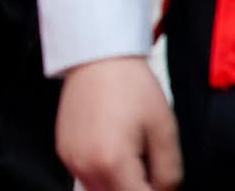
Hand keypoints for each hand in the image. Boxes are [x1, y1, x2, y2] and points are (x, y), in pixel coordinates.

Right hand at [56, 58, 182, 190]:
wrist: (98, 57)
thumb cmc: (130, 85)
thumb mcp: (165, 131)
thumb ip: (170, 175)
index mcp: (111, 162)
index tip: (165, 184)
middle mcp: (85, 166)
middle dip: (138, 188)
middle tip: (151, 169)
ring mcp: (71, 160)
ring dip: (120, 186)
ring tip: (134, 158)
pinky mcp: (64, 152)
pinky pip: (87, 179)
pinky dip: (104, 176)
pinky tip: (115, 152)